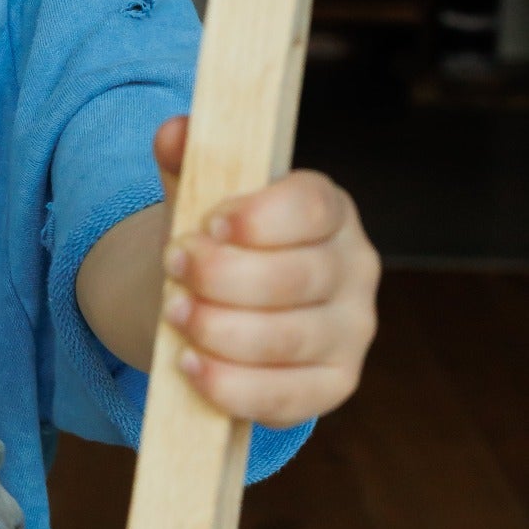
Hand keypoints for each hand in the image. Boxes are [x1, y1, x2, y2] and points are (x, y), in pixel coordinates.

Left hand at [152, 115, 379, 427]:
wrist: (220, 305)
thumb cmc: (218, 242)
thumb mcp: (198, 195)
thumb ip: (186, 160)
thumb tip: (174, 131)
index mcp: (329, 209)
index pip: (313, 207)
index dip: (260, 218)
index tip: (208, 224)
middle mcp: (355, 268)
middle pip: (297, 277)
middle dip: (223, 277)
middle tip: (173, 269)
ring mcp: (352, 332)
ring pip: (289, 339)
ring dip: (220, 330)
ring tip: (174, 313)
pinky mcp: (334, 385)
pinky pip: (287, 398)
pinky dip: (231, 386)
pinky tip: (190, 365)